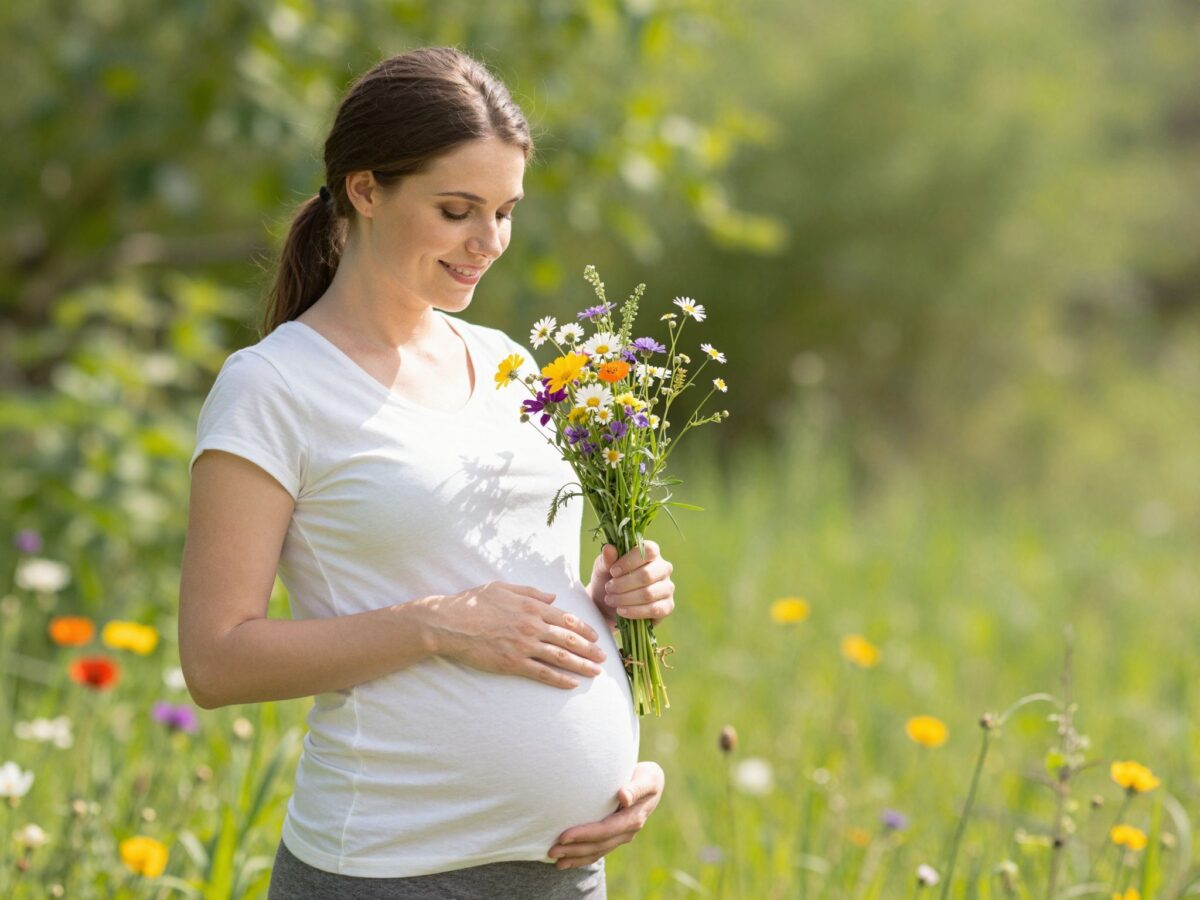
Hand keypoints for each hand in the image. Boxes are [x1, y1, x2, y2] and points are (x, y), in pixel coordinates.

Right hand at [421, 582, 606, 689]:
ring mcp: (524, 645)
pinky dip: (560, 679)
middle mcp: (533, 626)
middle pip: (569, 639)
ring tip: (595, 672)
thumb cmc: (474, 602)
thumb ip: (531, 592)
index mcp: (532, 606)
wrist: (450, 623)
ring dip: (581, 665)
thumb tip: (552, 596)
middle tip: (604, 658)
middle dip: (590, 649)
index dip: (585, 629)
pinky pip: (542, 673)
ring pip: (561, 657)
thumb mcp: (504, 588)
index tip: (596, 637)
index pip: (567, 618)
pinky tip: (572, 683)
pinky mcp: (513, 663)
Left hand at [547, 761, 664, 868]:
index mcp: (633, 818)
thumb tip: (623, 796)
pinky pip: (597, 851)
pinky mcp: (614, 837)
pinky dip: (581, 858)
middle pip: (598, 845)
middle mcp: (627, 832)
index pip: (605, 830)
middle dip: (574, 850)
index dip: (584, 835)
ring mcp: (621, 837)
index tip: (563, 837)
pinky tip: (566, 862)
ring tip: (554, 859)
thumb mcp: (647, 778)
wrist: (651, 783)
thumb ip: (636, 788)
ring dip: (575, 857)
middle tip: (551, 851)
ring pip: (596, 852)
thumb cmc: (646, 776)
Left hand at [587, 540, 674, 628]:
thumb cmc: (608, 579)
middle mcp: (663, 568)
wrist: (608, 604)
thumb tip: (609, 548)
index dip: (630, 561)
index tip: (612, 571)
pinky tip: (621, 611)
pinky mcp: (668, 606)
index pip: (649, 551)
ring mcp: (667, 587)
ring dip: (626, 598)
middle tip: (608, 588)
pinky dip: (634, 611)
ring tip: (610, 600)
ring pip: (649, 594)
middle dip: (623, 584)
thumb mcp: (603, 567)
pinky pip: (654, 610)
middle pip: (647, 575)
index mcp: (651, 552)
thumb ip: (606, 559)